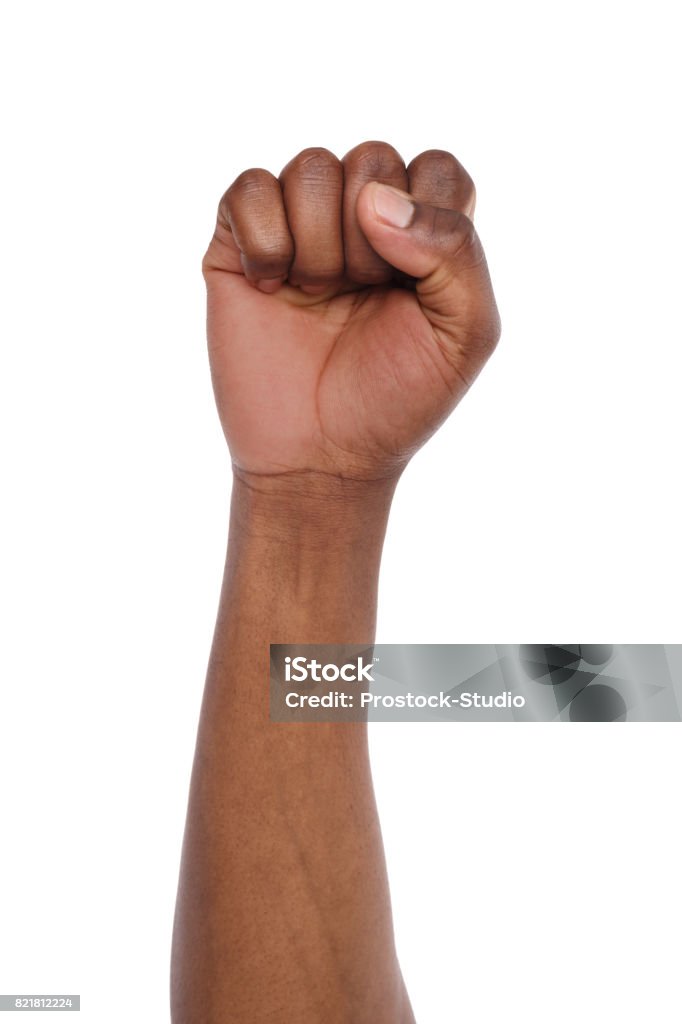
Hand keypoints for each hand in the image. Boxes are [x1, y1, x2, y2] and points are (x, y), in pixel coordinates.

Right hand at [203, 141, 500, 483]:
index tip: (415, 286)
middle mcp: (361, 219)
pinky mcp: (240, 244)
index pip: (438, 168)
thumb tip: (376, 198)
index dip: (428, 218)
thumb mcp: (465, 335)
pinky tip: (270, 289)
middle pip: (373, 158)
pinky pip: (249, 189)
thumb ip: (456, 252)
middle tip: (360, 298)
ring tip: (315, 297)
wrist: (320, 457)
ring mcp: (298, 227)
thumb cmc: (396, 400)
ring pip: (311, 166)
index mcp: (423, 234)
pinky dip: (265, 240)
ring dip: (318, 245)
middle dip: (370, 241)